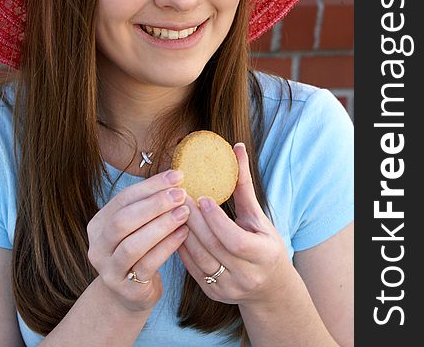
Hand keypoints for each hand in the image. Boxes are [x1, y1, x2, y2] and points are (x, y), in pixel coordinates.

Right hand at [87, 169, 189, 312]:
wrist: (131, 293)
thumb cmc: (140, 250)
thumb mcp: (138, 226)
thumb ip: (149, 204)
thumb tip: (175, 177)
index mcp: (99, 224)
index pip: (123, 198)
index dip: (151, 186)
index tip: (177, 176)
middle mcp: (98, 246)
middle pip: (122, 220)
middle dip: (154, 204)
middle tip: (180, 194)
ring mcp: (109, 270)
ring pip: (132, 245)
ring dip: (161, 226)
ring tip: (184, 213)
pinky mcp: (125, 289)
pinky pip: (147, 265)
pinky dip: (167, 247)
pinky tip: (184, 234)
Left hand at [177, 143, 291, 306]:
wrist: (269, 288)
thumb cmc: (266, 245)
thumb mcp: (260, 217)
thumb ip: (244, 185)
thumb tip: (236, 148)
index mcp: (264, 255)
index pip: (236, 240)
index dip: (217, 220)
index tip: (203, 198)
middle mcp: (247, 276)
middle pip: (213, 247)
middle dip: (194, 220)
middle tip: (178, 195)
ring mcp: (229, 288)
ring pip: (199, 258)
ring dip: (183, 232)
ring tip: (172, 209)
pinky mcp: (214, 293)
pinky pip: (192, 268)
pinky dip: (181, 247)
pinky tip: (172, 228)